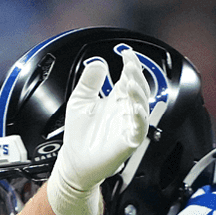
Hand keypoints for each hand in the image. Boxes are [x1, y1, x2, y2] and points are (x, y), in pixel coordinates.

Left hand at [44, 49, 152, 214]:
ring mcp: (128, 126)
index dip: (130, 65)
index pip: (128, 78)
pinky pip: (139, 129)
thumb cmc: (79, 134)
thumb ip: (89, 81)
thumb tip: (98, 63)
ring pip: (141, 107)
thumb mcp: (80, 100)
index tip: (127, 54)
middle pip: (138, 90)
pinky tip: (135, 108)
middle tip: (130, 66)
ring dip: (139, 94)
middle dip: (136, 77)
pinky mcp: (128, 142)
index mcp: (116, 99)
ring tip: (131, 83)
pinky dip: (139, 118)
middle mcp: (124, 111)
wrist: (74, 160)